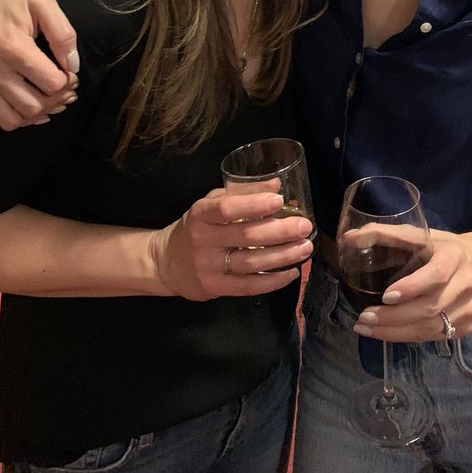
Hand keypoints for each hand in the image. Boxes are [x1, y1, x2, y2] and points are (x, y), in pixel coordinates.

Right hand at [0, 0, 78, 129]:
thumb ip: (63, 34)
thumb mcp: (45, 4)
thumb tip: (73, 67)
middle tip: (64, 88)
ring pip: (14, 120)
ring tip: (50, 99)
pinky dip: (16, 117)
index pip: (51, 83)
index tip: (70, 73)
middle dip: (56, 100)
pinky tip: (30, 103)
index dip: (68, 81)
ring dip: (37, 114)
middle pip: (34, 106)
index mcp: (11, 46)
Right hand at [147, 184, 312, 300]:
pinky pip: (248, 286)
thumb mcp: (211, 203)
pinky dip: (272, 281)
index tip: (279, 200)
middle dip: (279, 231)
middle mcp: (203, 240)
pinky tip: (291, 272)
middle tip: (304, 226)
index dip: (253, 204)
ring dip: (282, 256)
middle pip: (244, 236)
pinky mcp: (215, 288)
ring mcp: (208, 267)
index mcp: (201, 214)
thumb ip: (241, 193)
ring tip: (305, 248)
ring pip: (250, 263)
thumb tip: (277, 184)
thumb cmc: (195, 227)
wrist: (166, 262)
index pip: (226, 208)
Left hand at [351, 212, 471, 342]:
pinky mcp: (466, 328)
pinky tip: (386, 332)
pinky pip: (433, 337)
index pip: (437, 275)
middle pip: (430, 308)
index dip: (412, 287)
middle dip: (394, 317)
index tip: (386, 295)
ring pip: (431, 328)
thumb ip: (385, 234)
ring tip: (367, 328)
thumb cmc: (442, 247)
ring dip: (395, 332)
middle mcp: (466, 285)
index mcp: (455, 257)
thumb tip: (349, 238)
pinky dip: (407, 337)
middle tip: (364, 318)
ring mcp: (468, 310)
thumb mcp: (419, 234)